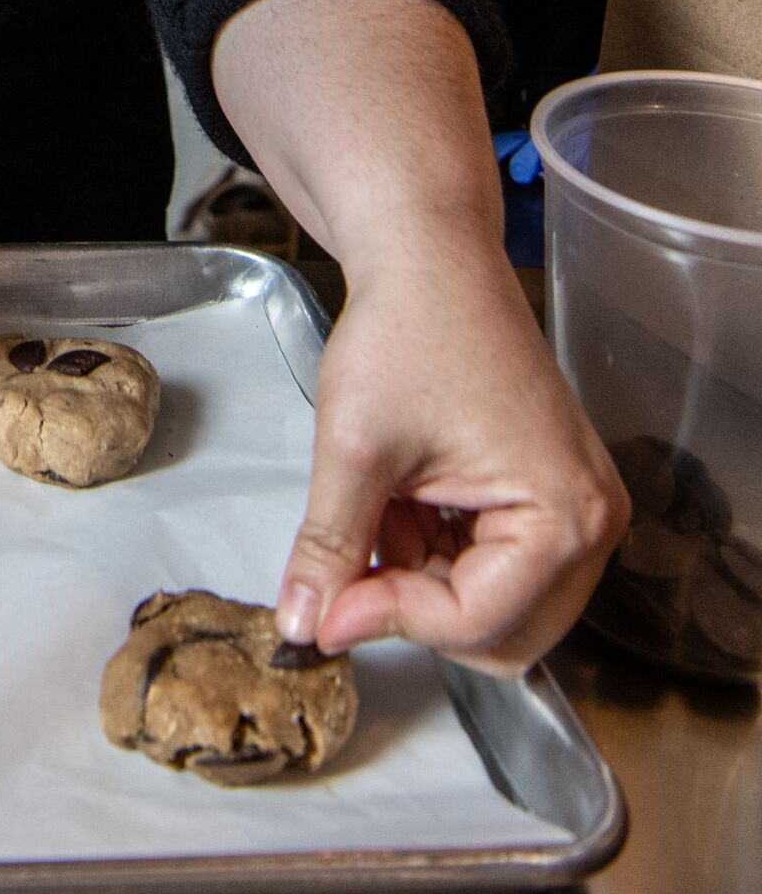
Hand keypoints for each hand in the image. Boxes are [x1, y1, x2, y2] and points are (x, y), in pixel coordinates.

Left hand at [276, 233, 626, 674]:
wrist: (430, 259)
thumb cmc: (409, 328)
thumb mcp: (357, 448)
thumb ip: (332, 549)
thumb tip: (301, 626)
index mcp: (566, 513)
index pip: (478, 622)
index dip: (390, 620)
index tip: (325, 609)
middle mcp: (591, 522)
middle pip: (500, 634)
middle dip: (416, 609)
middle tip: (347, 568)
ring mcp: (576, 511)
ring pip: (492, 609)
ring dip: (423, 580)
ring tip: (381, 505)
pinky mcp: (550, 498)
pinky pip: (494, 569)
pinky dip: (436, 553)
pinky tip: (404, 499)